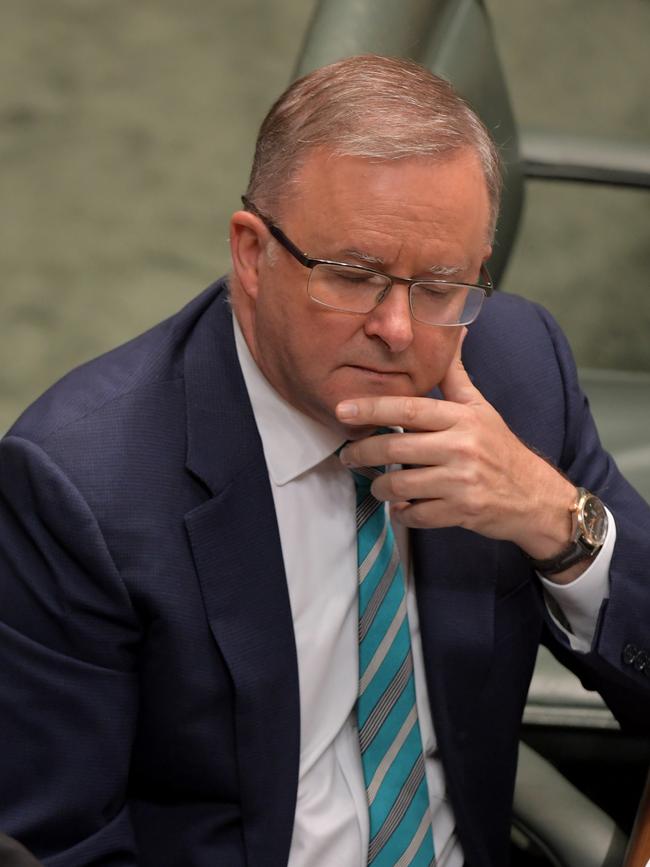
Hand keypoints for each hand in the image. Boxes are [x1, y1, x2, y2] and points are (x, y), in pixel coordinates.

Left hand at [336, 332, 578, 569]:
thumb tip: (454, 332)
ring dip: (381, 488)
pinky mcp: (461, 511)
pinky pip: (416, 514)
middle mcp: (461, 447)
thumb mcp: (481, 408)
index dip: (372, 408)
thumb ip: (455, 376)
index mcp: (462, 418)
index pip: (409, 409)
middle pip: (396, 448)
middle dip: (363, 453)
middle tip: (348, 456)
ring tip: (378, 485)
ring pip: (401, 485)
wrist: (536, 497)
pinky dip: (403, 512)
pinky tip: (402, 506)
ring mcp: (461, 481)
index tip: (343, 409)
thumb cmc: (501, 449)